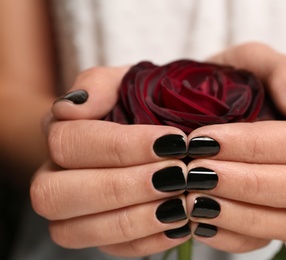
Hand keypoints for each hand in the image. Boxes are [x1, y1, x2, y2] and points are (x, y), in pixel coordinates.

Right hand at [31, 67, 192, 256]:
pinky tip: (180, 223)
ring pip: (77, 231)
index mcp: (59, 134)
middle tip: (177, 175)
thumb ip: (99, 83)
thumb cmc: (144, 102)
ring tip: (182, 202)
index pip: (70, 143)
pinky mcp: (100, 235)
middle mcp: (56, 176)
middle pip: (56, 193)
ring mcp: (75, 211)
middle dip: (122, 186)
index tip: (173, 141)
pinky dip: (148, 241)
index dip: (121, 146)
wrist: (162, 129)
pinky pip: (111, 250)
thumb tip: (69, 107)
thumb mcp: (129, 80)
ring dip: (135, 219)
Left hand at [184, 42, 285, 251]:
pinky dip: (233, 237)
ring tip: (194, 200)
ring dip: (241, 216)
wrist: (243, 113)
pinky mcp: (282, 222)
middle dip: (248, 184)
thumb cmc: (246, 84)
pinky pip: (269, 243)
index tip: (201, 140)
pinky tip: (199, 221)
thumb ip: (281, 69)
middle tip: (195, 173)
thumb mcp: (256, 61)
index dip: (253, 145)